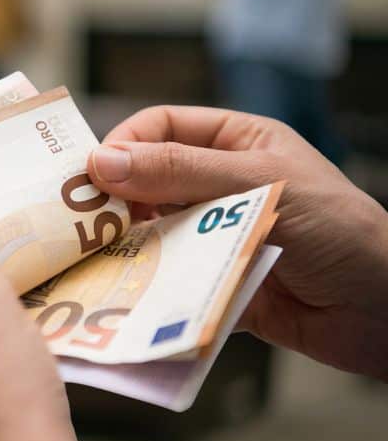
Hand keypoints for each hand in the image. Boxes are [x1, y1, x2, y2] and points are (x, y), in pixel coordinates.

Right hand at [88, 105, 387, 379]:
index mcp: (236, 144)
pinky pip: (166, 278)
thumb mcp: (259, 183)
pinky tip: (127, 290)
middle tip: (83, 219)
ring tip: (101, 256)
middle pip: (146, 180)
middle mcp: (220, 186)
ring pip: (151, 230)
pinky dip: (146, 284)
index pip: (162, 127)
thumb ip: (181, 171)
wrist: (385, 312)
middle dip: (115, 197)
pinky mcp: (212, 281)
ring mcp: (215, 235)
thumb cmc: (340, 229)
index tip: (93, 172)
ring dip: (127, 242)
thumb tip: (104, 161)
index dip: (125, 144)